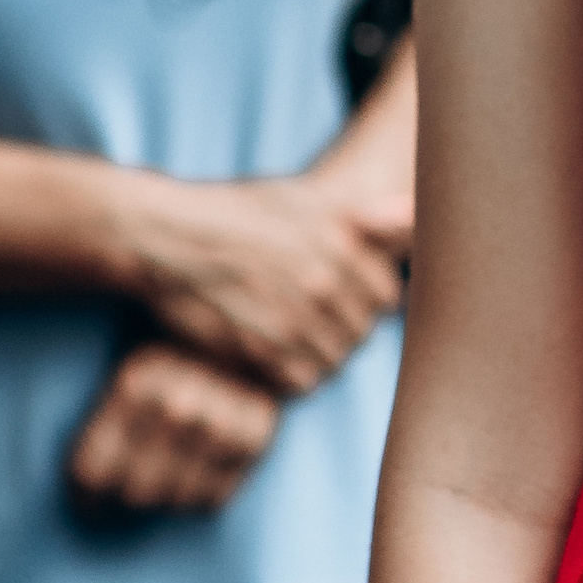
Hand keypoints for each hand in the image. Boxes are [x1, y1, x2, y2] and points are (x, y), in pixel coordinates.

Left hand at [69, 341, 280, 513]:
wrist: (247, 334)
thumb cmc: (171, 365)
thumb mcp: (128, 376)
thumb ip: (102, 425)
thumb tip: (85, 500)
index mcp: (137, 383)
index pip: (94, 472)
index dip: (86, 495)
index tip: (89, 501)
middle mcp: (180, 404)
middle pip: (136, 493)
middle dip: (129, 496)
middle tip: (132, 487)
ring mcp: (223, 424)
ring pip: (175, 502)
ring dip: (166, 498)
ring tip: (167, 473)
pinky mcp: (257, 440)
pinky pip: (212, 502)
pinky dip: (201, 496)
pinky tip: (198, 470)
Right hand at [128, 171, 408, 395]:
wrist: (165, 237)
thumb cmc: (236, 214)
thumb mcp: (304, 200)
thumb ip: (369, 214)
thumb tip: (418, 216)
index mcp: (344, 241)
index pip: (387, 296)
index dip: (365, 299)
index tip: (338, 294)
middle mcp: (325, 280)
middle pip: (362, 331)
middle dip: (342, 328)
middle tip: (305, 317)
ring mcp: (294, 318)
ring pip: (336, 360)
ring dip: (318, 355)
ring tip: (288, 336)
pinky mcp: (261, 351)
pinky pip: (303, 382)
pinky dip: (291, 376)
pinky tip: (271, 355)